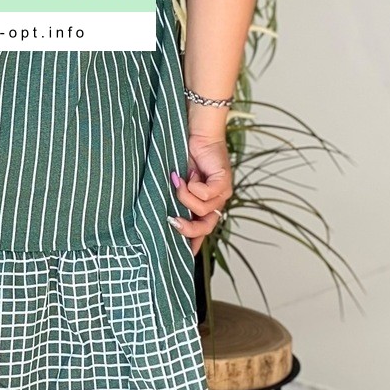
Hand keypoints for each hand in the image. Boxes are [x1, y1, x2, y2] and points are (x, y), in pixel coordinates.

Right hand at [168, 134, 232, 255]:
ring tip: (178, 181)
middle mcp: (217, 202)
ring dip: (185, 197)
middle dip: (187, 229)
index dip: (193, 244)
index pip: (202, 230)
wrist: (197, 132)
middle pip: (206, 227)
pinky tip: (189, 175)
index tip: (182, 257)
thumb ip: (175, 199)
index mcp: (206, 204)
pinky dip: (193, 187)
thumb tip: (165, 217)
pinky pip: (206, 194)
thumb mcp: (176, 183)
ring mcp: (222, 192)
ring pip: (203, 210)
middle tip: (172, 221)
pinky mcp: (223, 181)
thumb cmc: (185, 155)